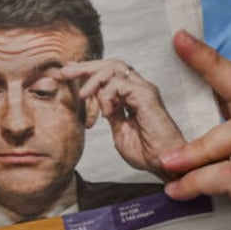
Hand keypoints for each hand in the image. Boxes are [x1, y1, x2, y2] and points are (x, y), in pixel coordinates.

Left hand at [59, 58, 185, 178]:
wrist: (164, 166)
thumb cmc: (147, 152)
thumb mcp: (119, 129)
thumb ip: (110, 112)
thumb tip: (96, 99)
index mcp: (133, 95)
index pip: (109, 72)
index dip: (88, 71)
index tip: (68, 75)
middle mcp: (140, 88)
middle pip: (110, 64)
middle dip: (85, 66)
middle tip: (66, 73)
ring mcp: (145, 90)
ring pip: (114, 68)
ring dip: (93, 79)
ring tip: (83, 95)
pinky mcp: (147, 96)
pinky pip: (120, 84)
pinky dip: (107, 95)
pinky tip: (106, 112)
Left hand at [161, 30, 230, 229]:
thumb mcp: (218, 191)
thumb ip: (198, 164)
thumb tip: (154, 147)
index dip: (212, 63)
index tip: (181, 38)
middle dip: (212, 67)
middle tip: (178, 47)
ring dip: (196, 145)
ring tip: (165, 163)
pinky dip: (199, 181)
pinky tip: (178, 194)